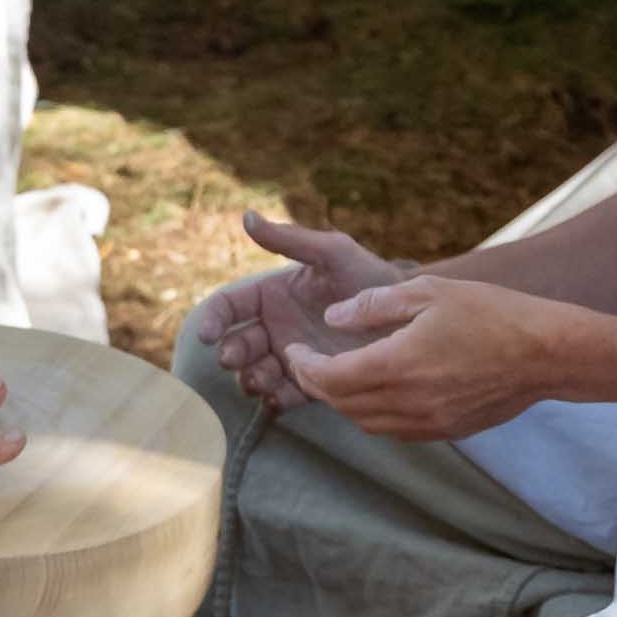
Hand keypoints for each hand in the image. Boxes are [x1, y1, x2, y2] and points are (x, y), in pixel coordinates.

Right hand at [188, 213, 410, 410]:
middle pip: (237, 344)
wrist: (409, 314)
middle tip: (235, 358)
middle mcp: (275, 328)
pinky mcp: (312, 381)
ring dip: (251, 378)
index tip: (207, 334)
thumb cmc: (369, 275)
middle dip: (232, 353)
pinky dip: (276, 400)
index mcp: (272, 295)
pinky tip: (279, 398)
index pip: (230, 306)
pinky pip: (285, 395)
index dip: (213, 318)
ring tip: (262, 379)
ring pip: (256, 373)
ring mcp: (292, 356)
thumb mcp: (333, 252)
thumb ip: (291, 240)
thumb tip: (247, 216)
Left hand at [277, 277, 581, 442]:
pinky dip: (373, 413)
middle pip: (342, 405)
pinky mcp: (446, 431)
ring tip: (336, 376)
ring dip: (343, 402)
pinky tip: (376, 390)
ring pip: (365, 423)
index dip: (303, 367)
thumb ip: (373, 306)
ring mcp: (428, 422)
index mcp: (398, 364)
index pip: (329, 379)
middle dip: (316, 385)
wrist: (547, 354)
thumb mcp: (429, 291)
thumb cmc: (491, 313)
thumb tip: (332, 319)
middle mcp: (408, 402)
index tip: (293, 351)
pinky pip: (394, 430)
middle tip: (306, 362)